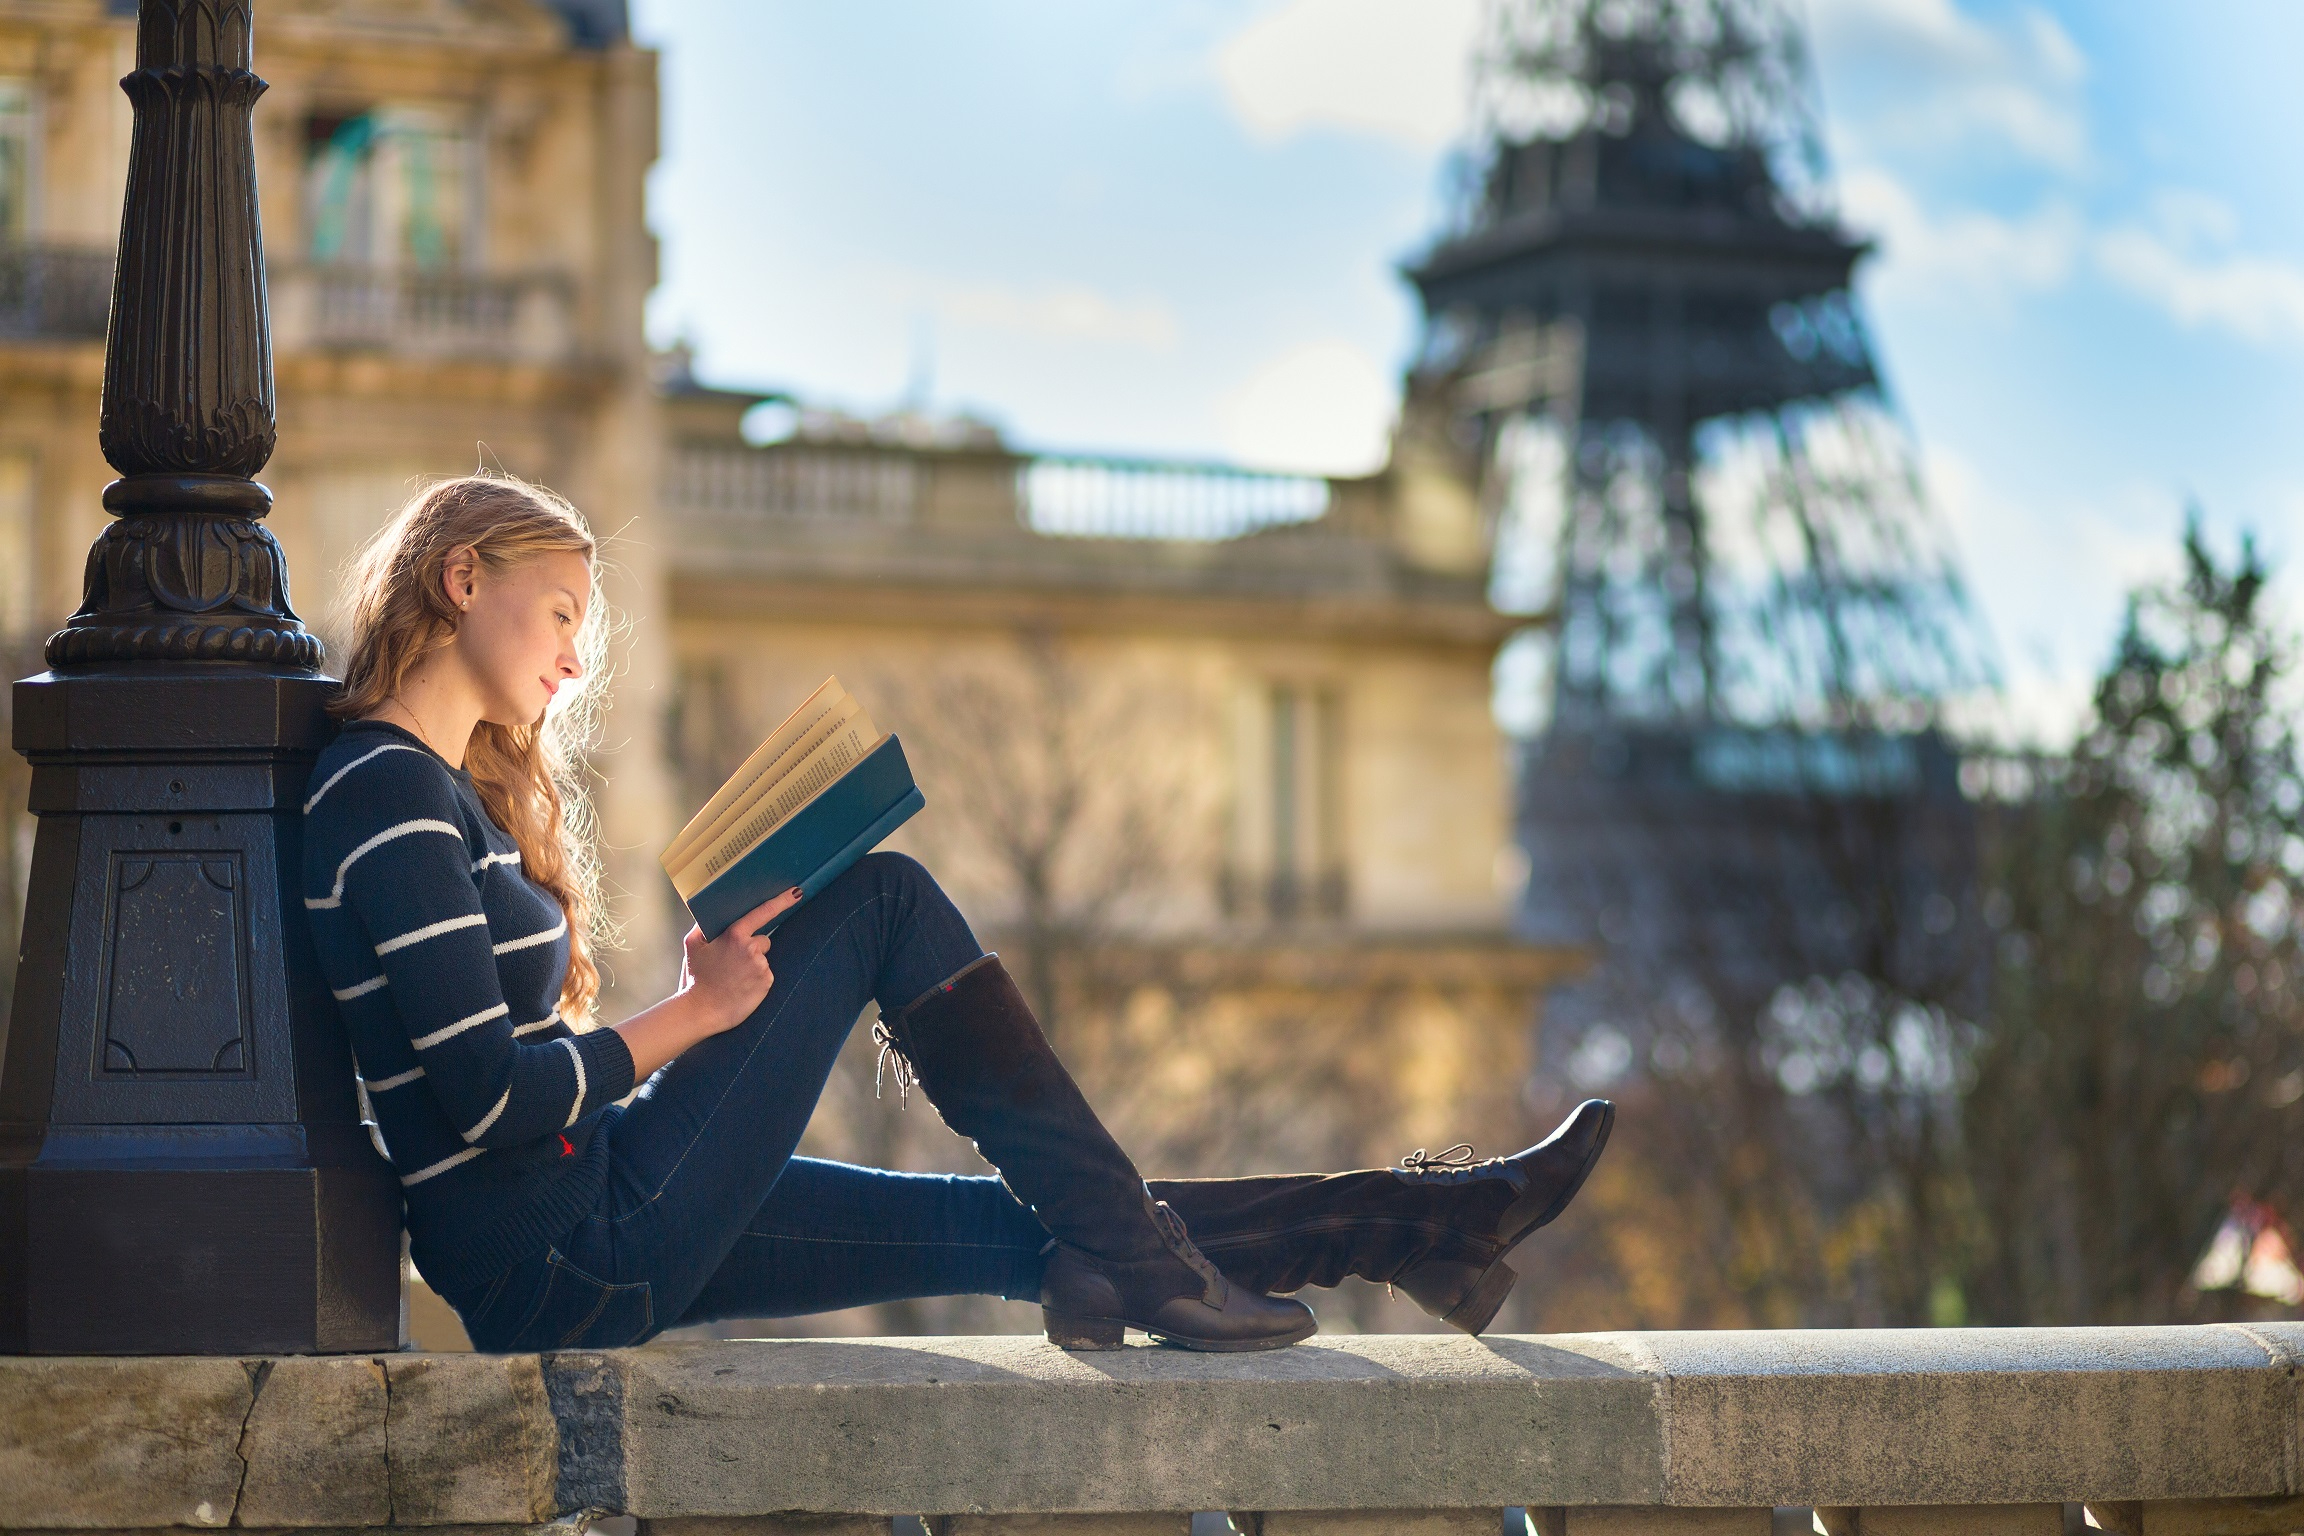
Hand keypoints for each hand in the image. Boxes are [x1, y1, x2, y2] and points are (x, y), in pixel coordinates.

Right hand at [678, 888, 802, 1033]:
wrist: (701, 1010)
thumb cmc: (695, 977)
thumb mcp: (692, 945)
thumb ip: (703, 925)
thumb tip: (710, 913)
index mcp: (735, 935)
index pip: (763, 912)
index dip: (782, 901)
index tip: (797, 892)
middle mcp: (751, 948)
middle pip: (762, 939)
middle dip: (751, 946)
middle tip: (732, 963)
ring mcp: (761, 966)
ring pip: (763, 957)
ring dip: (753, 964)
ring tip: (734, 976)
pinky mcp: (767, 982)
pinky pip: (765, 973)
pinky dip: (756, 978)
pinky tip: (741, 986)